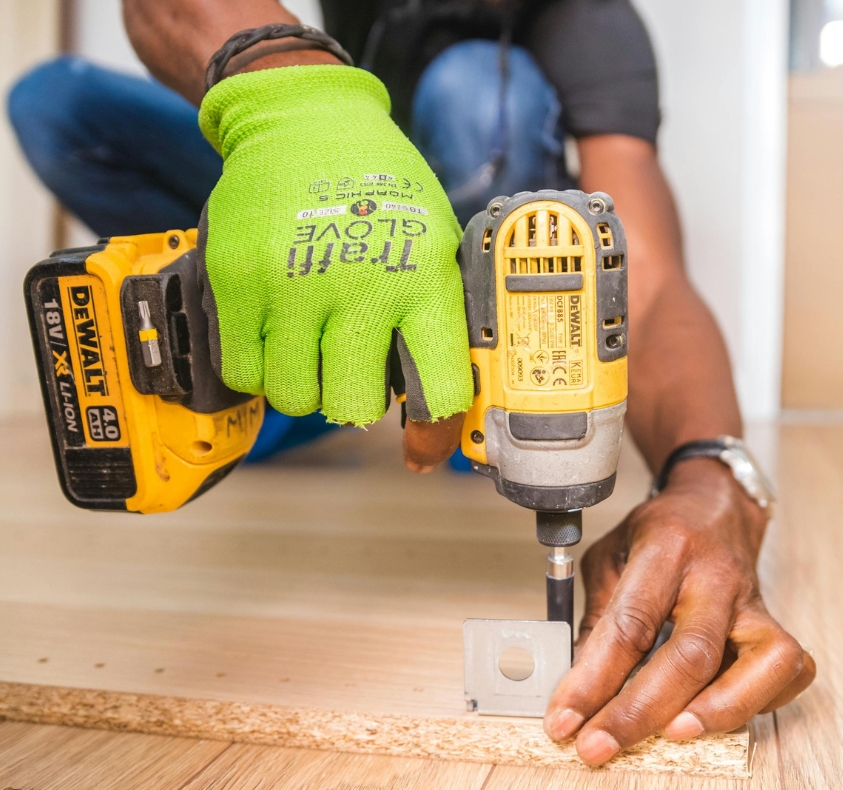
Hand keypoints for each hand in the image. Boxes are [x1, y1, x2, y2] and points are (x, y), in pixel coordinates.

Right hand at [197, 65, 472, 462]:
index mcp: (423, 279)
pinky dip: (260, 367)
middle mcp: (359, 286)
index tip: (423, 448)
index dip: (433, 433)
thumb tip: (439, 406)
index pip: (437, 389)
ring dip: (305, 383)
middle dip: (354, 400)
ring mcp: (291, 285)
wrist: (303, 120)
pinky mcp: (235, 282)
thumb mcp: (434, 242)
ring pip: (295, 398)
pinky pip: (243, 373)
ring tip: (311, 342)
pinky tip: (275, 333)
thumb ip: (437, 319)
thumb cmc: (379, 188)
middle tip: (350, 367)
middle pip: (354, 408)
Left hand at [543, 458, 815, 764]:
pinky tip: (713, 715)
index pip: (628, 624)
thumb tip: (577, 681)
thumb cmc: (657, 533)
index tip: (564, 718)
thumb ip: (597, 614)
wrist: (713, 506)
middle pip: (688, 654)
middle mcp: (714, 576)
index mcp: (664, 549)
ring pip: (754, 665)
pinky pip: (785, 671)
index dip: (592, 679)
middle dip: (638, 712)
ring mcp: (751, 601)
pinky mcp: (773, 622)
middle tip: (597, 745)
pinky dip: (754, 702)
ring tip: (667, 737)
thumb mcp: (608, 556)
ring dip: (712, 712)